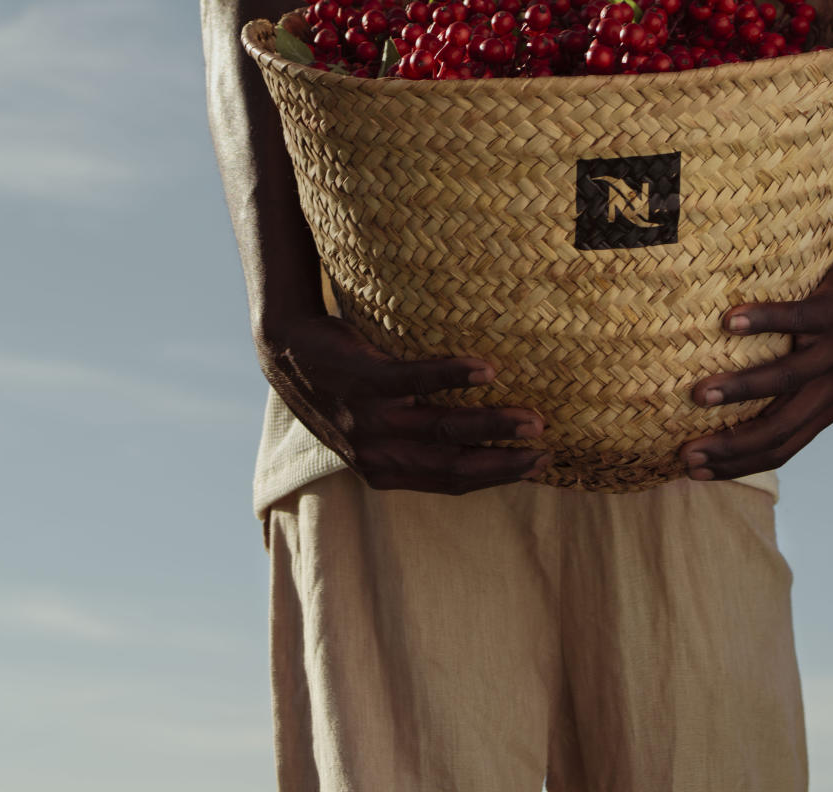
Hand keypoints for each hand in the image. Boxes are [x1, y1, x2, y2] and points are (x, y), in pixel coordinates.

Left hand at [261, 314, 550, 494]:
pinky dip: (453, 377)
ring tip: (530, 416)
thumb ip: (413, 439)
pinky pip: (415, 381)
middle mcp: (377, 453)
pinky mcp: (364, 381)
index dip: (496, 478)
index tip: (537, 466)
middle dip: (504, 460)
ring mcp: (370, 419)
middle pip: (453, 464)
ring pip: (441, 428)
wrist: (287, 351)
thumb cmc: (341, 386)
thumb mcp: (372, 429)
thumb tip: (473, 438)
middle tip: (545, 446)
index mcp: (383, 471)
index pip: (450, 482)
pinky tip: (486, 371)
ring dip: (491, 424)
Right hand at [679, 242, 832, 480]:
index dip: (738, 465)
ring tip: (700, 395)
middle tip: (687, 453)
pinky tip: (731, 321)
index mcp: (828, 406)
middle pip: (780, 429)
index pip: (781, 449)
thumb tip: (740, 405)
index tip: (694, 471)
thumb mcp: (832, 370)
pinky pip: (797, 319)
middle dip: (731, 446)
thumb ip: (797, 391)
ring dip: (740, 390)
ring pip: (786, 379)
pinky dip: (763, 321)